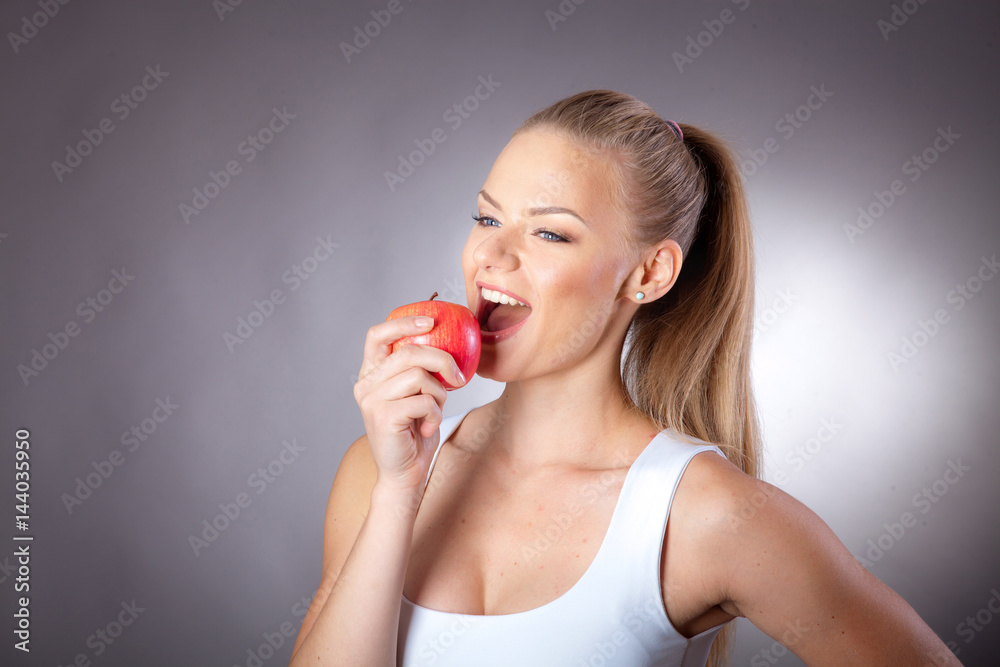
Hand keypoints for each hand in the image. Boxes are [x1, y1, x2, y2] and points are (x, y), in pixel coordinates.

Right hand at [353, 315, 465, 494]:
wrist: (405, 475)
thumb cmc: (414, 433)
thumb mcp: (417, 394)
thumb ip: (419, 370)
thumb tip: (446, 343)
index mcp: (371, 374)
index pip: (377, 335)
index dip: (403, 323)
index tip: (430, 322)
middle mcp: (366, 384)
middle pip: (408, 353)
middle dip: (441, 360)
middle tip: (458, 376)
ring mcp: (371, 400)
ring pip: (419, 376)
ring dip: (439, 394)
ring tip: (434, 411)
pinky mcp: (383, 416)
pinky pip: (423, 400)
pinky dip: (435, 413)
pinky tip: (427, 428)